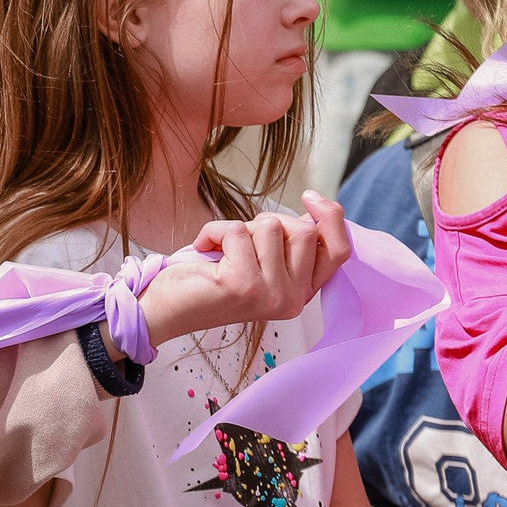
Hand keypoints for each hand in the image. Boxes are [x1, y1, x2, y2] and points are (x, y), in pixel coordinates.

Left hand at [137, 193, 351, 344]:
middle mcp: (293, 299)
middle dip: (268, 222)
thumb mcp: (261, 261)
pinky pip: (236, 231)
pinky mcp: (243, 285)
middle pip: (304, 230)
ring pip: (271, 227)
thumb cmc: (211, 278)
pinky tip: (203, 249)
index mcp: (302, 293)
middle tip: (240, 242)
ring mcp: (270, 294)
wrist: (166, 309)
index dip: (331, 217)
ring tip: (222, 251)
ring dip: (240, 228)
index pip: (339, 251)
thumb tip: (315, 209)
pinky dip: (213, 230)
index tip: (310, 197)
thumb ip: (288, 244)